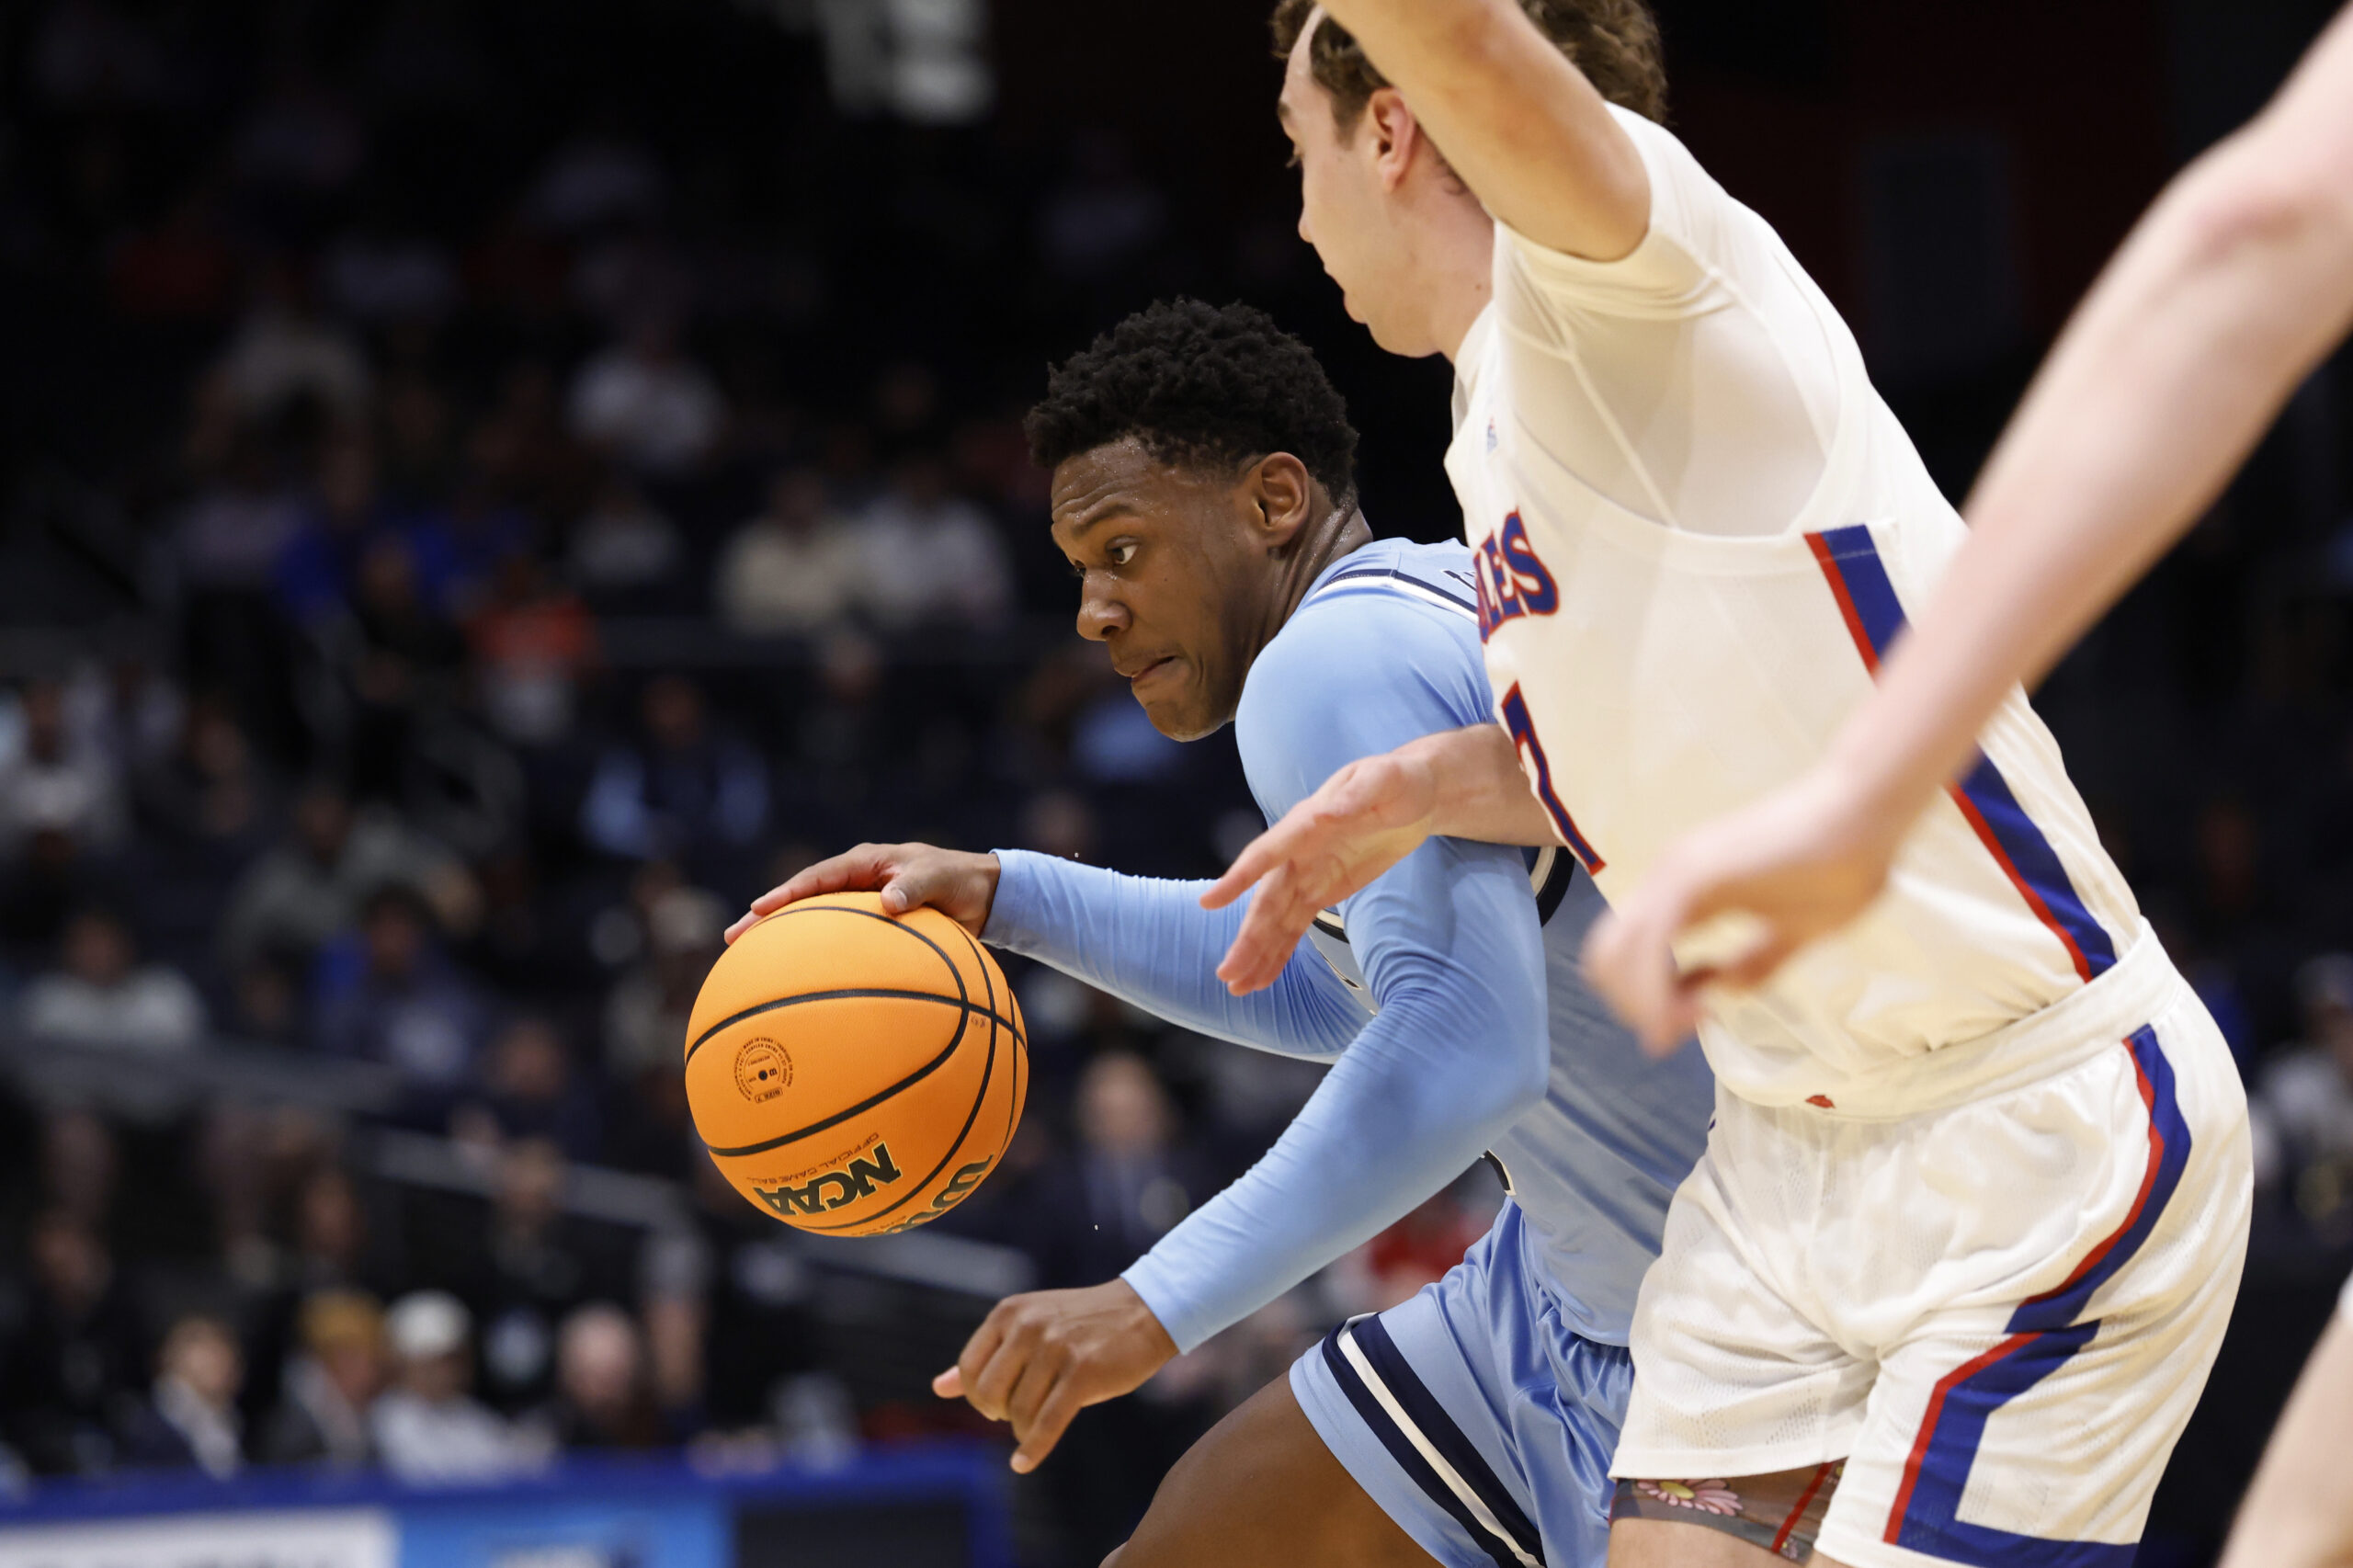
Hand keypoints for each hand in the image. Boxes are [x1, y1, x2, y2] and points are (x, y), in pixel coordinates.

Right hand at [725, 843, 1000, 943]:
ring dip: (782, 940)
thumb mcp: (939, 879)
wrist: (983, 895)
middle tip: (731, 938)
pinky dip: (814, 958)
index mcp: (866, 862)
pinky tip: (799, 984)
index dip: (787, 893)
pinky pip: (835, 941)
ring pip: (812, 922)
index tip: (759, 909)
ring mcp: (858, 904)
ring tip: (746, 964)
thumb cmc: (959, 881)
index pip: (817, 877)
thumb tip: (888, 902)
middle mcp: (855, 881)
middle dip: (766, 917)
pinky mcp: (868, 926)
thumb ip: (915, 888)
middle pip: (802, 900)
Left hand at [935, 1280, 1178, 1472]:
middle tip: (1016, 1414)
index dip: (978, 1396)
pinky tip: (1023, 1463)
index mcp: (1009, 1313)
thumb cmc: (1082, 1326)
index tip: (997, 1404)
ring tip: (1037, 1424)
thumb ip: (986, 1356)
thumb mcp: (1029, 1328)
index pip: (970, 1368)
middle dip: (998, 1414)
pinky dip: (1033, 1449)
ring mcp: (1057, 1348)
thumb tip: (939, 1387)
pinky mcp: (1084, 1372)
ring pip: (1018, 1411)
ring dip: (1023, 1429)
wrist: (1145, 1310)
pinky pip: (1047, 1422)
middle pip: (989, 1393)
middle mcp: (1029, 1326)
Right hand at [1199, 748, 1440, 993]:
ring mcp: (1308, 874)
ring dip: (1257, 952)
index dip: (1238, 879)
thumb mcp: (1384, 780)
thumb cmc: (1398, 780)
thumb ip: (1355, 796)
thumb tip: (1323, 813)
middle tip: (1227, 973)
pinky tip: (1263, 977)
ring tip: (1237, 986)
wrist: (1416, 794)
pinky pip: (1295, 926)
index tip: (1210, 903)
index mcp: (1306, 823)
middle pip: (1266, 899)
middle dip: (1247, 937)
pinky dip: (1279, 951)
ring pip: (1275, 919)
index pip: (1266, 853)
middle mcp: (1298, 852)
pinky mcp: (1322, 891)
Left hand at [1580, 763, 1905, 1052]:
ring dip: (1644, 1003)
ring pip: (1614, 955)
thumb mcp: (1792, 934)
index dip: (1649, 1001)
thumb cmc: (1842, 867)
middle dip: (1636, 1006)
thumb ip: (1754, 963)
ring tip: (1695, 1018)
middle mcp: (1668, 881)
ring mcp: (1675, 874)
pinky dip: (1655, 989)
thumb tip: (1721, 991)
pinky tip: (1696, 1009)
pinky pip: (1647, 945)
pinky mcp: (1691, 875)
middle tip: (1688, 1025)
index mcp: (1688, 893)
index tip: (1696, 1022)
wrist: (1867, 816)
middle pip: (1607, 959)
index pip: (1632, 954)